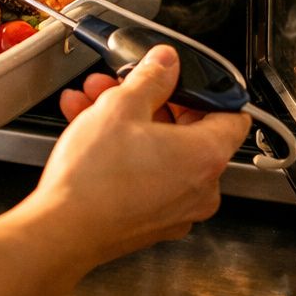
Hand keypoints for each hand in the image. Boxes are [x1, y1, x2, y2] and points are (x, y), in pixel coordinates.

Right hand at [28, 46, 252, 266]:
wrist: (62, 232)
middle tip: (122, 87)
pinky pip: (147, 176)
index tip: (181, 81)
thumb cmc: (94, 180)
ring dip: (129, 123)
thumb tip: (166, 64)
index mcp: (207, 156)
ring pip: (160, 152)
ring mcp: (176, 209)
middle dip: (150, 101)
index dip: (206, 91)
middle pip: (188, 130)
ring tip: (93, 104)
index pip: (233, 115)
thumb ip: (151, 78)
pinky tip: (89, 132)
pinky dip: (125, 153)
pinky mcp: (151, 222)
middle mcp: (201, 189)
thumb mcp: (121, 107)